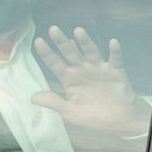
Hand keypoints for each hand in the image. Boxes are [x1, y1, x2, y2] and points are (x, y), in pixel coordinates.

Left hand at [31, 26, 151, 135]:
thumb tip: (32, 98)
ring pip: (91, 52)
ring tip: (78, 31)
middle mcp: (82, 70)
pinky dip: (115, 51)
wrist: (120, 121)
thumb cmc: (94, 117)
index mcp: (70, 79)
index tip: (38, 41)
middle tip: (53, 29)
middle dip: (62, 42)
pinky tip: (112, 42)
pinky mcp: (116, 71)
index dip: (47, 53)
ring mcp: (99, 69)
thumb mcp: (70, 113)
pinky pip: (115, 59)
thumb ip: (54, 103)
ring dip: (85, 42)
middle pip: (70, 53)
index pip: (55, 64)